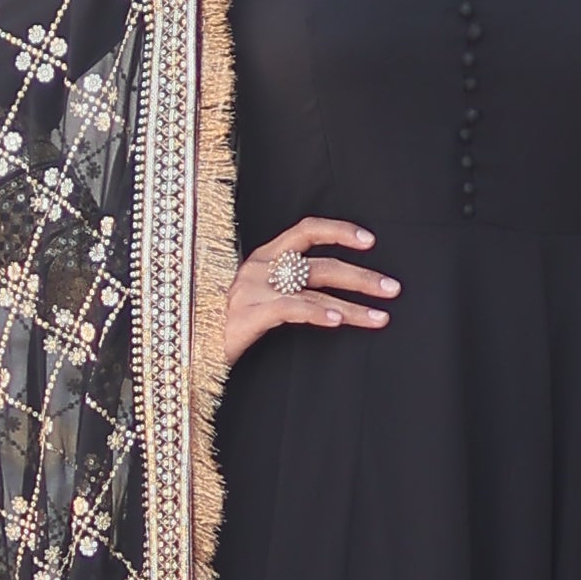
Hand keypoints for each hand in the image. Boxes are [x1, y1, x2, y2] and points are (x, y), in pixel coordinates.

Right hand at [223, 217, 398, 365]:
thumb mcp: (259, 299)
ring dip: (353, 306)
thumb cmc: (226, 324)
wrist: (188, 349)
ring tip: (381, 317)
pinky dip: (317, 313)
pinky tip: (339, 321)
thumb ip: (290, 289)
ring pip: (314, 291)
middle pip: (320, 265)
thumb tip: (336, 293)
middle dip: (362, 277)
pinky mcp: (247, 314)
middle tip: (393, 289)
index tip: (371, 241)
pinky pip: (291, 308)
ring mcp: (252, 289)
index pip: (306, 230)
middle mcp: (259, 268)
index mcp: (264, 258)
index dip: (339, 231)